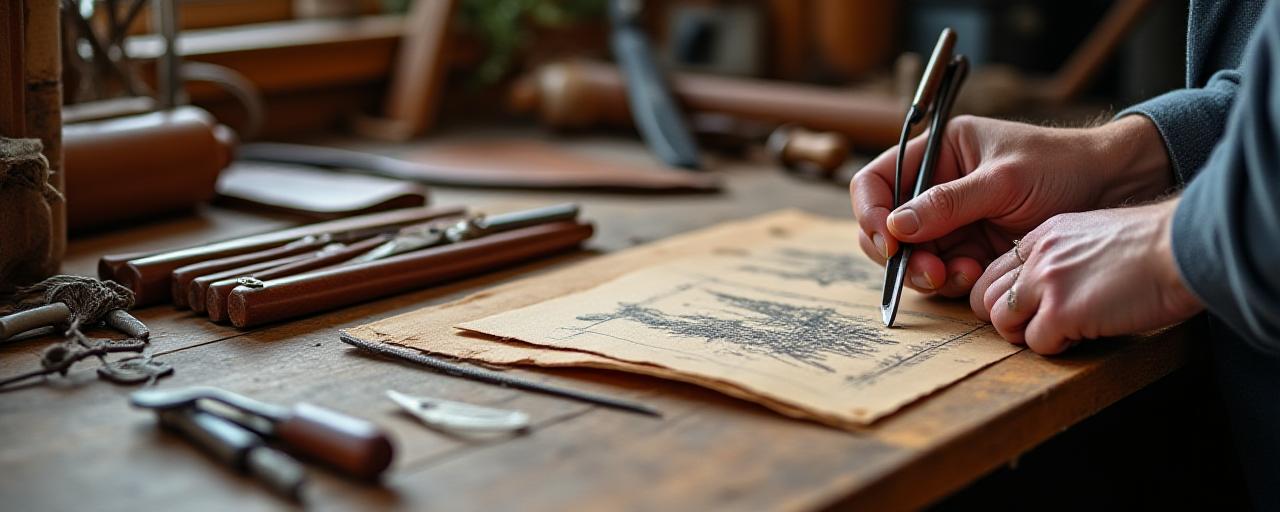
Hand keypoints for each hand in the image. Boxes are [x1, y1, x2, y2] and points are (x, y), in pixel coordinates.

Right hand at [850, 115, 1171, 303]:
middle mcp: (938, 187)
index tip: (886, 241)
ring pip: (913, 256)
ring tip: (959, 275)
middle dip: (898, 253)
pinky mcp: (972, 250)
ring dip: (926, 272)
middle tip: (925, 272)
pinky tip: (975, 276)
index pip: (878, 180)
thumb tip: (895, 227)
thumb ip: (948, 204)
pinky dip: (951, 281)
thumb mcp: (1003, 180)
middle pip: (887, 226)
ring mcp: (954, 221)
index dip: (870, 211)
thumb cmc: (1062, 166)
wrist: (1114, 189)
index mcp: (938, 152)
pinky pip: (943, 272)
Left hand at [973, 198, 1203, 353]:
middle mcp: (1037, 255)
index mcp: (1043, 235)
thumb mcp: (1094, 235)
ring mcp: (1046, 282)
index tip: (1029, 308)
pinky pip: (1036, 343)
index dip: (1005, 296)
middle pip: (985, 297)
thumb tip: (1053, 286)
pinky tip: (1083, 336)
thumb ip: (1064, 255)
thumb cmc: (1154, 245)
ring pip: (1001, 322)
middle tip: (1040, 326)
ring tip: (1060, 333)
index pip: (994, 271)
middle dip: (1008, 319)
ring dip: (1026, 335)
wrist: (1184, 246)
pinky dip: (1056, 348)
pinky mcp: (1062, 311)